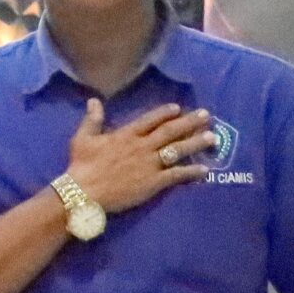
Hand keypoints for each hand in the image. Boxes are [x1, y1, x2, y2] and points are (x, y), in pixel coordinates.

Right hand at [65, 97, 214, 213]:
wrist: (84, 192)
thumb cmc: (81, 166)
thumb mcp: (82, 138)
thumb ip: (92, 119)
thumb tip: (94, 101)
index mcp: (126, 135)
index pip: (149, 120)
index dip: (164, 113)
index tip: (178, 108)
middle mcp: (142, 146)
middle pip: (170, 132)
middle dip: (189, 123)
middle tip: (206, 115)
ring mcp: (150, 164)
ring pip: (177, 150)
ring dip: (196, 143)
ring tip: (212, 137)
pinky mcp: (153, 182)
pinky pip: (177, 175)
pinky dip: (191, 172)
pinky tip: (205, 170)